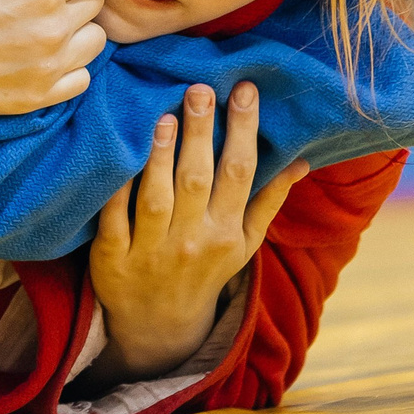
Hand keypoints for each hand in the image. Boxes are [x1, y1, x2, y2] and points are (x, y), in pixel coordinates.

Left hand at [87, 81, 306, 381]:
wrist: (159, 325)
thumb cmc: (206, 270)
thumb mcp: (244, 244)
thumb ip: (269, 202)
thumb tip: (302, 162)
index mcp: (226, 232)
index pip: (239, 173)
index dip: (243, 130)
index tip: (244, 90)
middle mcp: (192, 241)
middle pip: (198, 179)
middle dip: (201, 133)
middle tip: (200, 89)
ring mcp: (151, 250)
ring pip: (157, 197)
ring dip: (161, 156)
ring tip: (165, 115)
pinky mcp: (112, 257)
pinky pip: (114, 217)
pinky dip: (116, 190)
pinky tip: (119, 155)